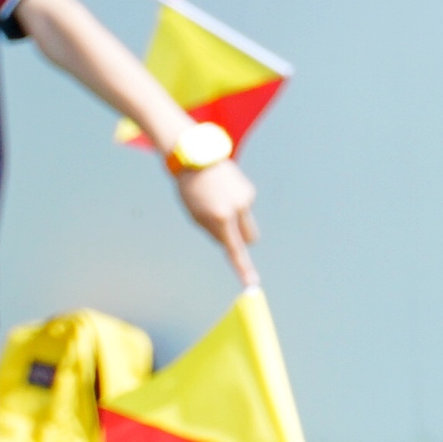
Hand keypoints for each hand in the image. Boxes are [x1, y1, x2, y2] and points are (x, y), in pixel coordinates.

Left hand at [171, 151, 258, 270]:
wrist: (196, 157)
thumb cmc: (190, 190)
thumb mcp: (195, 215)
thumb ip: (213, 232)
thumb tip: (229, 242)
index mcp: (221, 217)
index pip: (234, 249)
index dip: (243, 269)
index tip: (252, 284)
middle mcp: (238, 209)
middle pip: (249, 239)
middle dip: (240, 240)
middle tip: (222, 229)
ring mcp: (246, 199)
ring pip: (246, 223)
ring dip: (236, 221)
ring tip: (216, 201)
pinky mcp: (249, 190)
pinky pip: (244, 208)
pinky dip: (235, 205)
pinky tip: (221, 192)